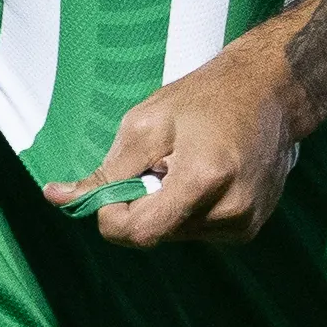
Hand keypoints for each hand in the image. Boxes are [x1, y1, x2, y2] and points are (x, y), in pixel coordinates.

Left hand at [41, 36, 302, 246]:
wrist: (269, 91)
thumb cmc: (204, 98)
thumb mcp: (146, 122)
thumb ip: (106, 170)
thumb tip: (56, 198)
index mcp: (203, 178)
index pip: (141, 232)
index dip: (113, 218)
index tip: (109, 193)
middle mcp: (230, 210)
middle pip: (156, 233)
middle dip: (142, 205)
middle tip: (156, 163)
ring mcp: (244, 223)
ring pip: (175, 235)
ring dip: (166, 207)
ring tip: (185, 164)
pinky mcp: (249, 228)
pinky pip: (198, 231)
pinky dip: (188, 210)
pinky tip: (204, 176)